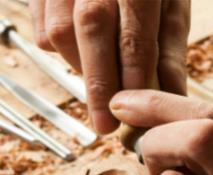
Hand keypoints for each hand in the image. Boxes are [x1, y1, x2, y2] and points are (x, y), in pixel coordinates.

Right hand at [29, 0, 189, 133]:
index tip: (133, 108)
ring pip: (60, 30)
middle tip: (104, 125)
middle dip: (98, 81)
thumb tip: (171, 96)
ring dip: (79, 66)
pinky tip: (80, 53)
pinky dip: (60, 50)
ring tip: (100, 81)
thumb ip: (168, 48)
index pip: (134, 26)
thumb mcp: (169, 3)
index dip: (133, 71)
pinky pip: (42, 29)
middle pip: (91, 26)